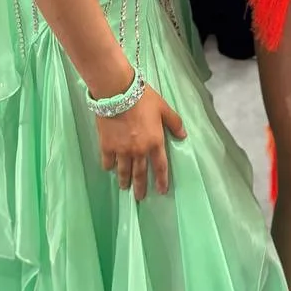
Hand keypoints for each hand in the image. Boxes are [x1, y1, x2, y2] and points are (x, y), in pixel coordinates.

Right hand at [96, 84, 185, 200]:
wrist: (118, 93)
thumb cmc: (144, 99)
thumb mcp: (164, 108)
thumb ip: (174, 123)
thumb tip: (183, 136)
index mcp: (155, 142)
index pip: (160, 166)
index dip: (161, 180)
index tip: (161, 191)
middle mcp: (139, 151)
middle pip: (140, 174)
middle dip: (140, 187)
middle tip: (139, 197)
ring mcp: (122, 150)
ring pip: (123, 171)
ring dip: (124, 181)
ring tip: (124, 187)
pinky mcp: (107, 146)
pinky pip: (108, 161)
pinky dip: (109, 166)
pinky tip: (110, 168)